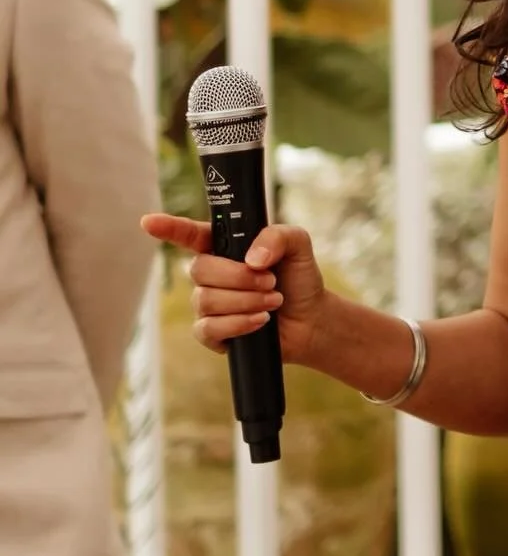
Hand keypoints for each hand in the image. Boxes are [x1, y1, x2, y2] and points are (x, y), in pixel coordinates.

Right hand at [140, 214, 328, 365]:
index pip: (191, 235)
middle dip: (239, 276)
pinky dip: (239, 323)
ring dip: (246, 300)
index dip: (169, 228)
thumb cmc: (299, 278)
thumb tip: (251, 258)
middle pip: (200, 269)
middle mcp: (211, 273)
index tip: (149, 222)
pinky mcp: (211, 333)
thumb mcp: (298, 245)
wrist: (310, 319)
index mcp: (226, 246)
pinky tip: (260, 321)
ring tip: (273, 300)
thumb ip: (279, 237)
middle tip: (270, 280)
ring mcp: (208, 304)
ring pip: (206, 299)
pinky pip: (208, 327)